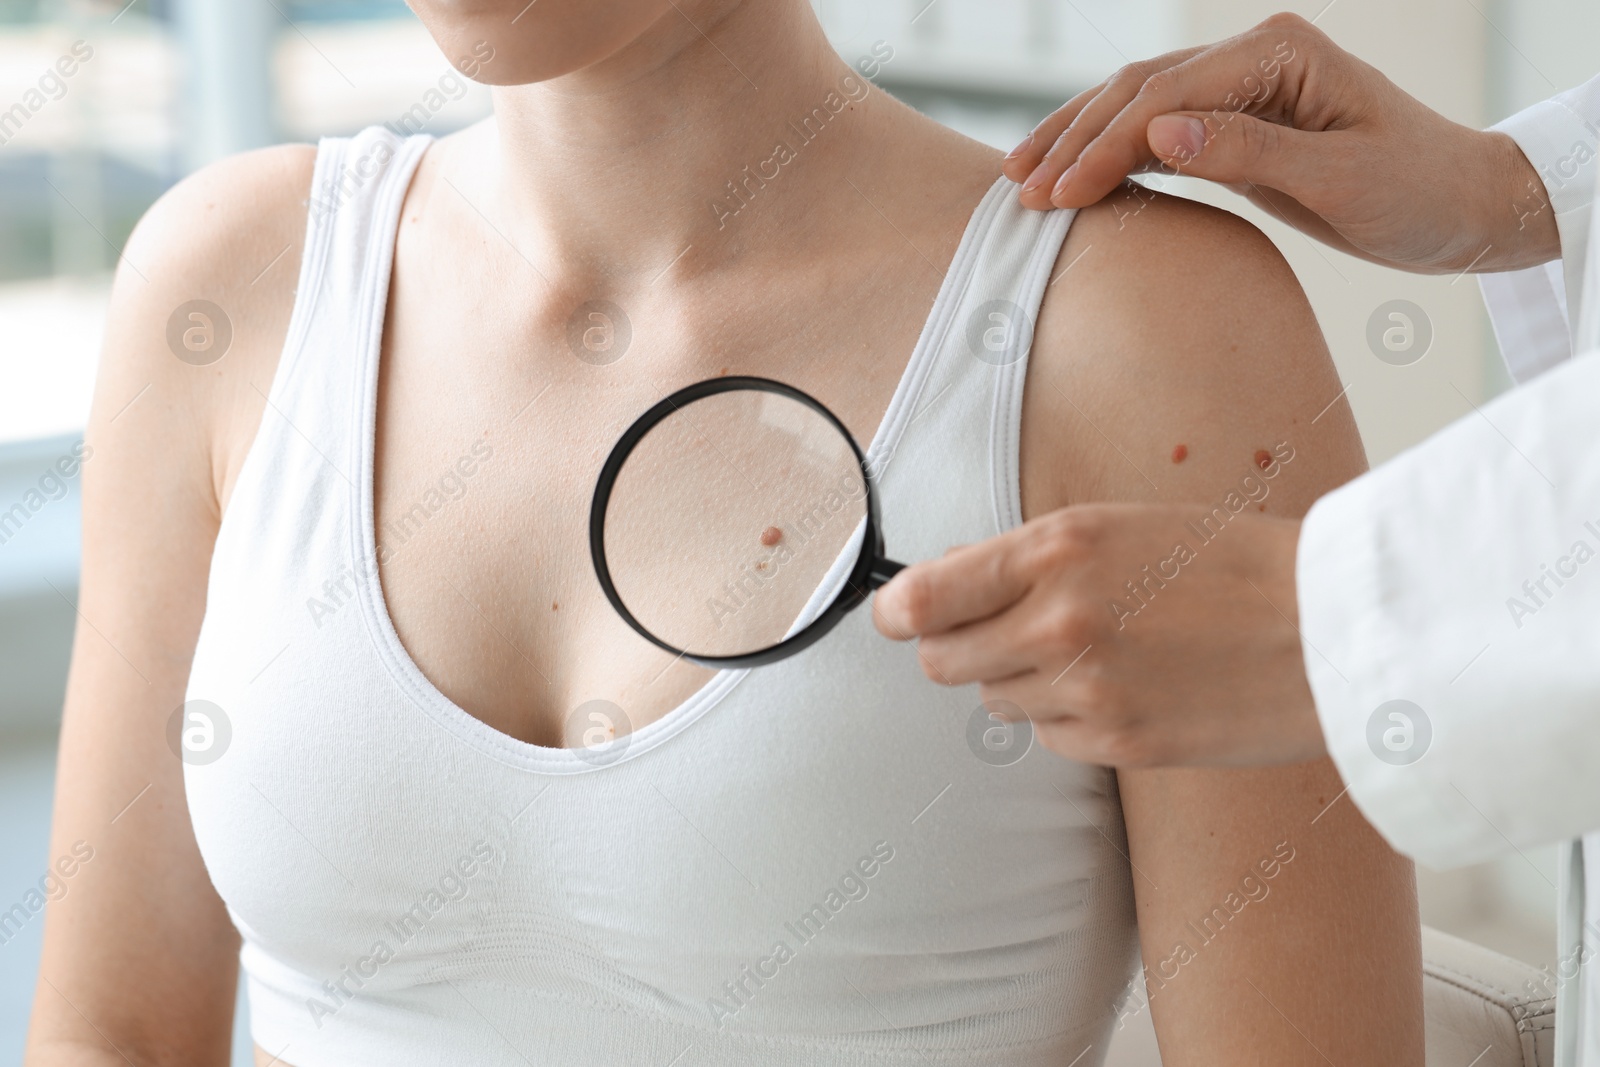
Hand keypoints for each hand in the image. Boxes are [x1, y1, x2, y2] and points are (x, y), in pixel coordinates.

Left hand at [872, 504, 1326, 767]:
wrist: (1330, 628)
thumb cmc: (1231, 565)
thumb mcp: (1121, 525)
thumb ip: (1028, 556)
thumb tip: (943, 581)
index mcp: (1057, 549)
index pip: (923, 597)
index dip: (895, 611)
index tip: (893, 616)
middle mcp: (1059, 619)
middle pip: (941, 660)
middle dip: (958, 648)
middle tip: (1001, 633)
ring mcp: (1086, 688)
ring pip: (995, 700)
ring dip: (1022, 681)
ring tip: (1096, 653)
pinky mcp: (1116, 743)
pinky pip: (1047, 737)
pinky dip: (1068, 718)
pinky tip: (1126, 689)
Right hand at [1001, 12, 1558, 273]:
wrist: (1459, 203)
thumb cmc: (1414, 189)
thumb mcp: (1338, 177)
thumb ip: (1249, 151)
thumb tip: (1160, 133)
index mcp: (1280, 52)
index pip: (1169, 93)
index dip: (1106, 142)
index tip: (1061, 192)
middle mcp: (1254, 55)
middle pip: (1138, 87)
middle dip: (1075, 139)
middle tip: (1022, 192)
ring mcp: (1241, 86)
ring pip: (1136, 103)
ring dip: (1078, 142)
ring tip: (1023, 182)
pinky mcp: (1235, 122)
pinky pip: (1156, 130)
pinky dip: (1108, 154)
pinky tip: (1070, 177)